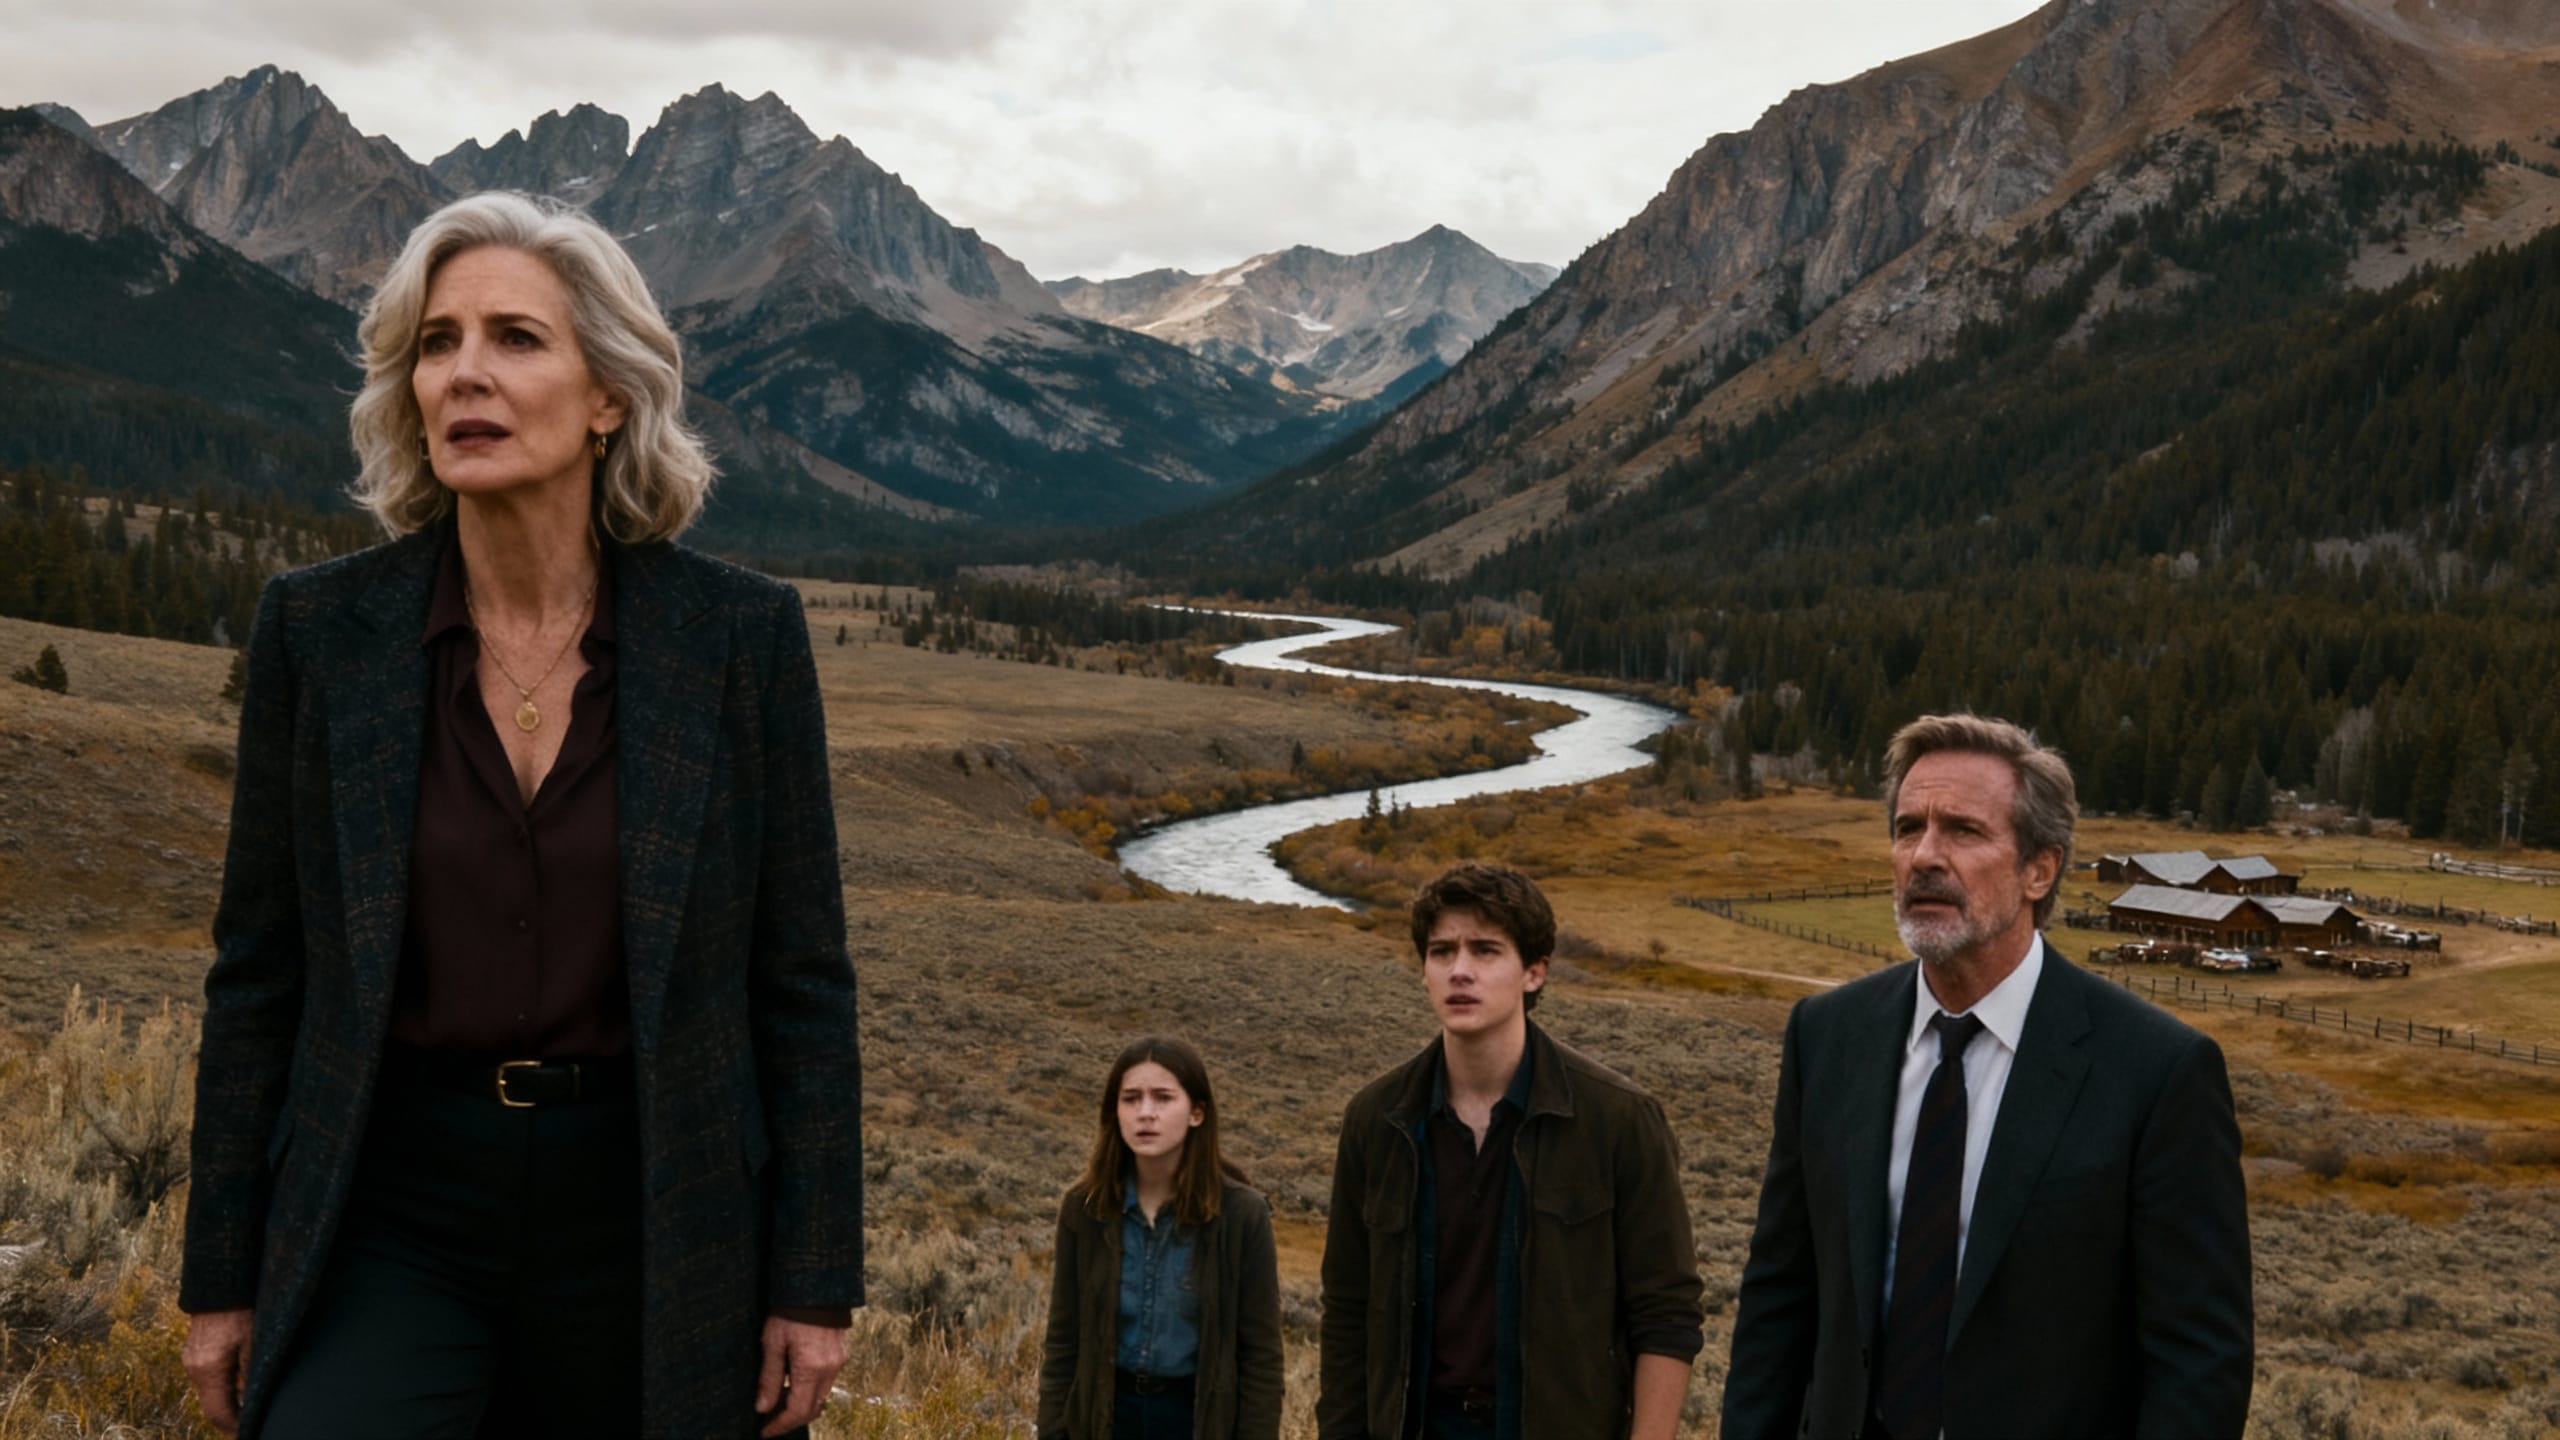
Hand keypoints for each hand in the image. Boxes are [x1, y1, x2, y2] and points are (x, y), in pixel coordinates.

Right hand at [182, 1308, 254, 1434]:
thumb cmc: (242, 1313)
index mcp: (209, 1370)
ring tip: (249, 1396)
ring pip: (210, 1392)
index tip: (250, 1427)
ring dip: (227, 1398)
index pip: (218, 1413)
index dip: (234, 1425)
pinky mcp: (193, 1355)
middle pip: (211, 1406)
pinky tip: (239, 1378)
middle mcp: (194, 1370)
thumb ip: (249, 1378)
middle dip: (231, 1415)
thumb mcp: (253, 1345)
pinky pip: (207, 1378)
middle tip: (253, 1415)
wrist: (220, 1286)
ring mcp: (191, 1362)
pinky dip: (222, 1385)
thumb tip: (249, 1405)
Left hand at [755, 1314, 847, 1435]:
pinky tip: (794, 1383)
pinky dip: (810, 1391)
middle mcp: (829, 1369)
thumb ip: (769, 1378)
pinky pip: (826, 1383)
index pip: (797, 1411)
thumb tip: (763, 1407)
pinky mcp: (840, 1354)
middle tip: (769, 1421)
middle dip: (790, 1419)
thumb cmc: (791, 1311)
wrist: (817, 1284)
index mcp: (811, 1369)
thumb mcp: (772, 1343)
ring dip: (801, 1406)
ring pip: (821, 1397)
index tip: (764, 1431)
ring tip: (778, 1402)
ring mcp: (838, 1362)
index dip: (780, 1425)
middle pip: (812, 1410)